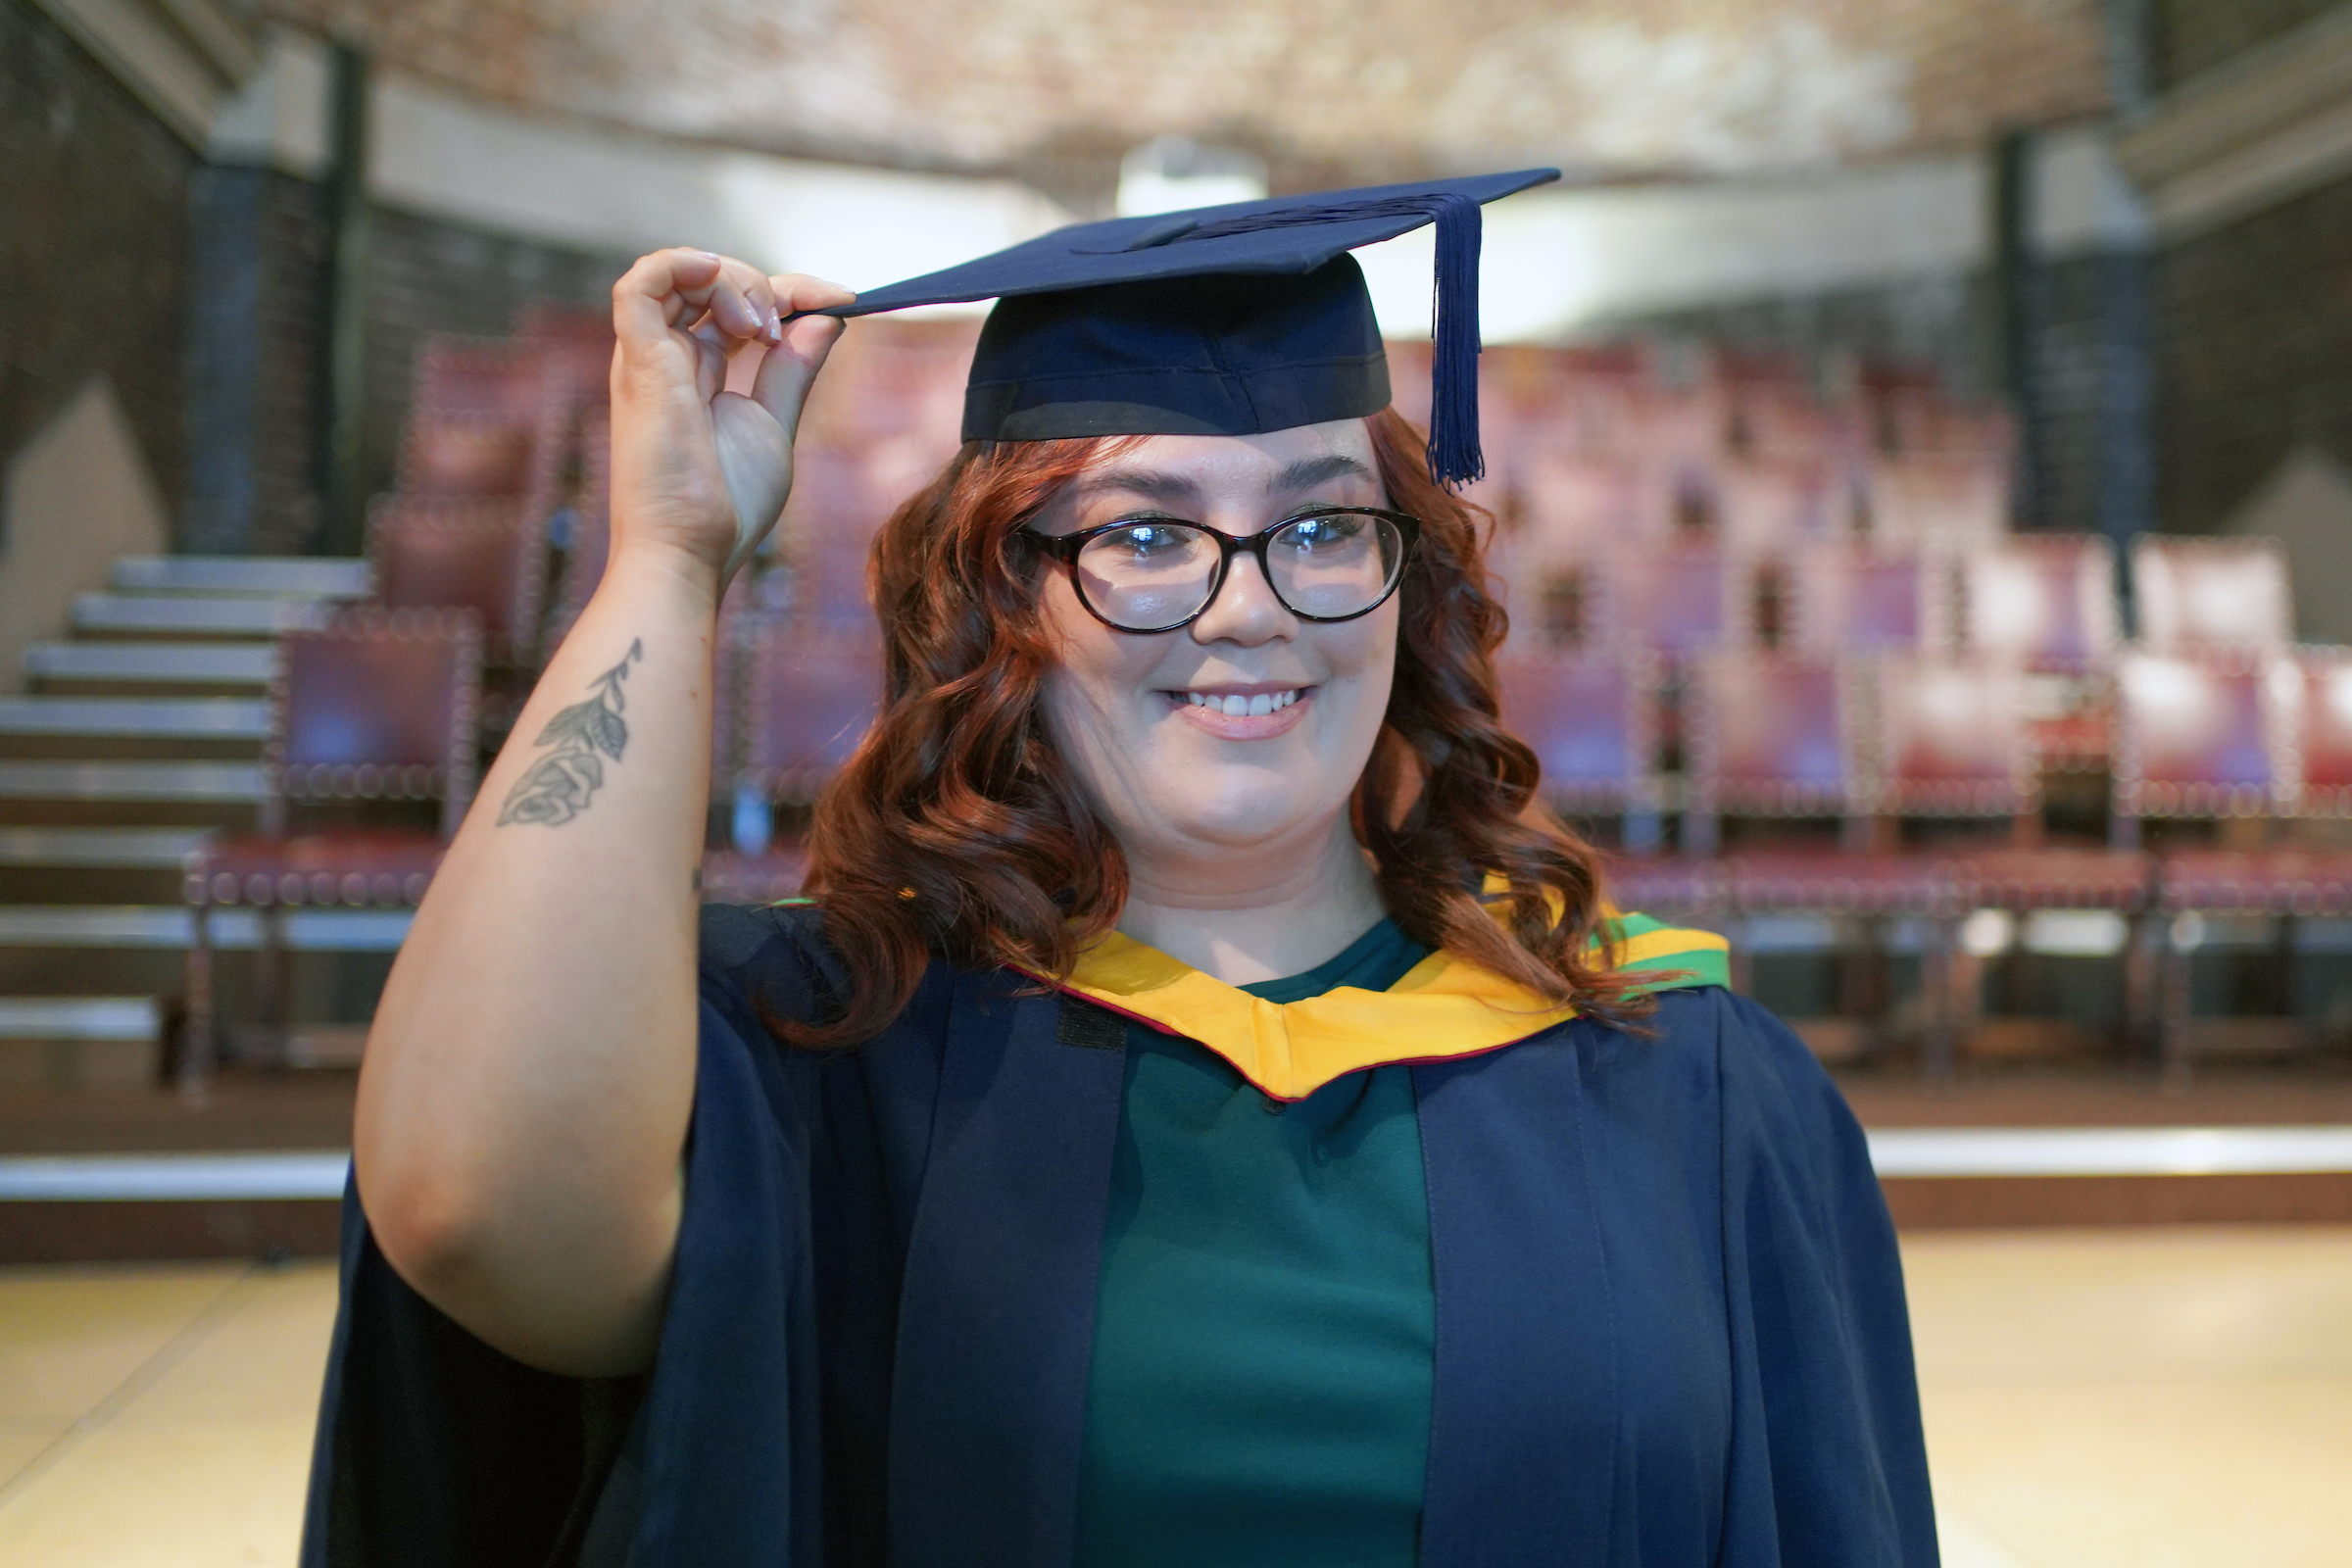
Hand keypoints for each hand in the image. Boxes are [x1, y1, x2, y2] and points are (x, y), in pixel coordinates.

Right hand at [606, 250, 852, 588]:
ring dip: (734, 281)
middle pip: (711, 283)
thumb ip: (793, 370)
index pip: (737, 305)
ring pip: (679, 273)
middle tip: (797, 326)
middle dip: (766, 285)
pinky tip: (722, 284)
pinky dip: (684, 265)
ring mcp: (647, 358)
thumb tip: (826, 319)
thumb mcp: (774, 424)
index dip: (792, 291)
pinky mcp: (637, 363)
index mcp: (695, 371)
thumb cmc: (726, 506)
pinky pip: (640, 283)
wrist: (691, 552)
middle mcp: (665, 357)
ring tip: (763, 328)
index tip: (847, 299)